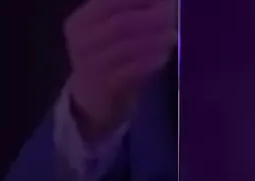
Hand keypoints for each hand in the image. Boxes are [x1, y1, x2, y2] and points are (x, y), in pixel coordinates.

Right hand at [64, 0, 175, 142]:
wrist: (92, 97)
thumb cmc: (106, 56)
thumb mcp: (107, 30)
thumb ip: (128, 12)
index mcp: (81, 20)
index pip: (110, 1)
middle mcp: (82, 40)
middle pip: (121, 23)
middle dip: (151, 16)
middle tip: (172, 14)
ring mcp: (92, 64)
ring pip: (128, 46)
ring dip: (155, 38)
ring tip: (173, 34)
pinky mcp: (106, 85)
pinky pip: (133, 69)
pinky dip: (151, 60)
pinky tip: (164, 54)